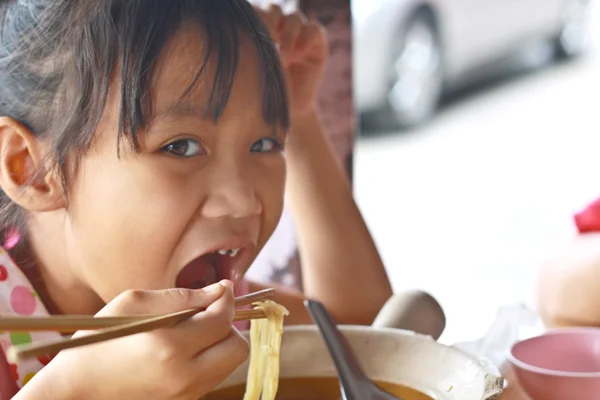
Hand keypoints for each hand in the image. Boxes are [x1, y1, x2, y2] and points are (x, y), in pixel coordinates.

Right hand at [21, 281, 247, 399]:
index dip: (227, 299)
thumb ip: (181, 296)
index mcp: (169, 346)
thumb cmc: (99, 340)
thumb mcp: (133, 303)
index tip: (222, 289)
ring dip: (222, 343)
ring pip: (230, 364)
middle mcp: (184, 376)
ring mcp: (185, 395)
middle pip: (238, 348)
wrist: (75, 390)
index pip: (222, 319)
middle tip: (209, 313)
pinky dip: (210, 360)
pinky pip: (213, 378)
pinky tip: (186, 350)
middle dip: (230, 325)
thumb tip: (220, 290)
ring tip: (195, 331)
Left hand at [255, 4, 327, 118]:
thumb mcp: (254, 70)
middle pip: (273, 9)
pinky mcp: (317, 42)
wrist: (290, 109)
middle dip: (269, 22)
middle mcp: (279, 28)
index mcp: (259, 30)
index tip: (251, 39)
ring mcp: (299, 34)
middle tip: (268, 44)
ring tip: (284, 58)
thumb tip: (242, 31)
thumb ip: (250, 48)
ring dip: (288, 34)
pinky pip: (314, 29)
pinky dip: (306, 37)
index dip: (254, 19)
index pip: (255, 11)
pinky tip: (299, 53)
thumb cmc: (266, 92)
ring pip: (294, 17)